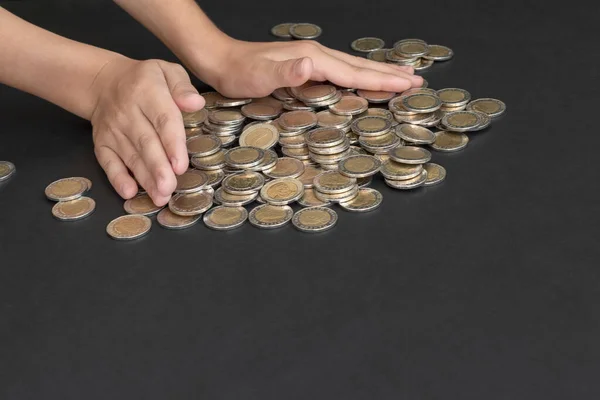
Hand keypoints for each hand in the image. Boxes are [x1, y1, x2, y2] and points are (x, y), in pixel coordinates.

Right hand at [90, 57, 204, 205]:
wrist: (104, 83)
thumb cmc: (146, 80)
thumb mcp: (167, 71)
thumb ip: (182, 87)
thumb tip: (196, 102)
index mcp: (147, 92)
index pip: (162, 120)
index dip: (172, 144)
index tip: (180, 165)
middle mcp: (128, 112)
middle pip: (146, 143)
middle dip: (158, 168)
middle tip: (169, 188)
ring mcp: (113, 129)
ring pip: (131, 156)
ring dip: (145, 178)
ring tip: (160, 196)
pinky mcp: (102, 143)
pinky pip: (107, 161)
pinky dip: (117, 177)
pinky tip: (129, 192)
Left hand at [198, 39, 423, 97]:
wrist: (220, 58)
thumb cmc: (239, 72)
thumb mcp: (260, 75)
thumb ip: (287, 71)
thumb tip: (313, 64)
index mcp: (314, 59)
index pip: (354, 73)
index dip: (382, 81)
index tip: (408, 85)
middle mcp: (317, 55)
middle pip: (361, 66)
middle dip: (390, 74)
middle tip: (418, 80)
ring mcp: (312, 58)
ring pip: (353, 67)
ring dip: (379, 73)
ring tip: (401, 77)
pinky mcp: (305, 64)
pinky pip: (342, 71)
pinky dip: (359, 75)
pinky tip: (362, 79)